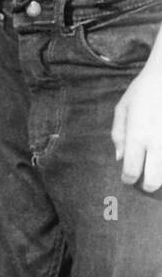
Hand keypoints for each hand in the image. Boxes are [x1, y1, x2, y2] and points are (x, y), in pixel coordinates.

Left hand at [112, 62, 161, 191]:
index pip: (131, 169)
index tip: (128, 178)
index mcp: (137, 135)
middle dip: (149, 185)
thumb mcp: (123, 108)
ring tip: (157, 168)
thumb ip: (118, 134)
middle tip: (146, 183)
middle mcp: (158, 142)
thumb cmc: (144, 91)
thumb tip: (120, 158)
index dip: (128, 178)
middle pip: (155, 180)